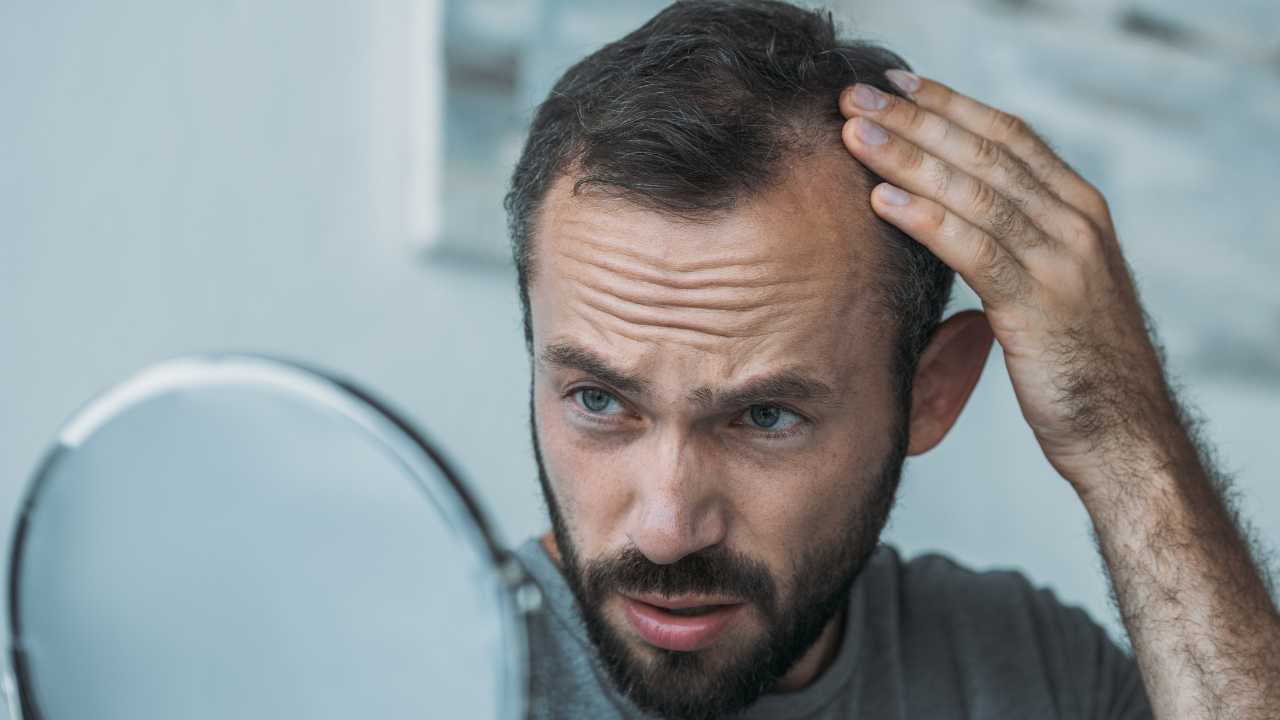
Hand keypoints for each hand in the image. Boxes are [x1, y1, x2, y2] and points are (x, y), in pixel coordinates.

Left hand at [838, 71, 1179, 490]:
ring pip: (975, 191)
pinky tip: (881, 201)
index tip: (895, 85)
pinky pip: (975, 249)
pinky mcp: (1041, 306)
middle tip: (856, 97)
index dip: (949, 105)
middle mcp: (1077, 222)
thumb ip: (1018, 240)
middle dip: (915, 119)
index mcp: (1080, 208)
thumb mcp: (1053, 283)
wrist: (1124, 432)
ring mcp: (1063, 261)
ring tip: (854, 137)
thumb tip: (955, 210)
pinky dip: (925, 219)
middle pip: (985, 152)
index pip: (1008, 135)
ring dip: (908, 158)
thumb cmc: (1077, 362)